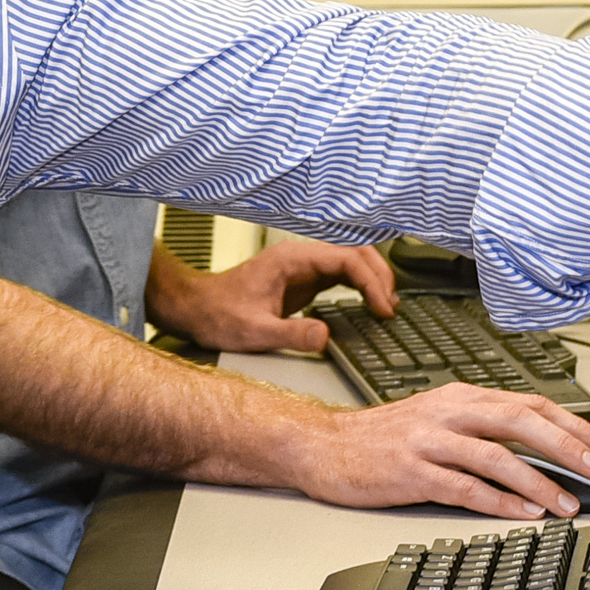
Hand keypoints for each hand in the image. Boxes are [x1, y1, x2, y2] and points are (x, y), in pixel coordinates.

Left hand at [149, 239, 394, 353]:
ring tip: (388, 306)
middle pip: (354, 251)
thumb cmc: (218, 315)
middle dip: (379, 275)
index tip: (383, 308)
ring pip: (350, 259)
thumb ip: (291, 335)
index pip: (346, 258)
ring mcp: (302, 266)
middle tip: (392, 306)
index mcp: (291, 259)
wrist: (197, 309)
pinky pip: (340, 274)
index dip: (371, 281)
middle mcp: (299, 256)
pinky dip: (360, 285)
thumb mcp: (254, 332)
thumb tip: (325, 338)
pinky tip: (370, 303)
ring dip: (372, 278)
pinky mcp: (303, 279)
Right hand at [285, 384, 589, 521]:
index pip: (527, 402)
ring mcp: (428, 441)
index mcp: (459, 397)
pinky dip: (498, 500)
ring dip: (538, 481)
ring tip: (566, 503)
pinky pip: (463, 486)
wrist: (322, 445)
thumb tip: (537, 448)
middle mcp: (447, 412)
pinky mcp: (410, 472)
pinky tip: (521, 512)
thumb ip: (480, 427)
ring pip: (496, 456)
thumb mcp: (436, 418)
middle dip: (565, 445)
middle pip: (519, 421)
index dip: (571, 423)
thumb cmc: (382, 438)